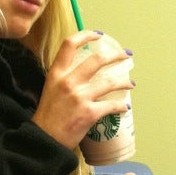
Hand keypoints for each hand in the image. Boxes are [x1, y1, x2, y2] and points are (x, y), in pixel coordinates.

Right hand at [31, 31, 133, 150]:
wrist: (45, 139)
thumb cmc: (48, 116)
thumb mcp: (51, 89)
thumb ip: (65, 78)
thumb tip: (84, 71)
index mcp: (57, 73)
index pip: (69, 45)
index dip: (85, 35)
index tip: (98, 35)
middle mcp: (68, 82)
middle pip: (97, 60)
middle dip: (116, 55)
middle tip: (125, 55)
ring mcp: (79, 97)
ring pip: (110, 82)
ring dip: (124, 81)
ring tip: (130, 83)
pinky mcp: (89, 113)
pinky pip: (111, 105)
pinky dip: (120, 106)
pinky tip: (124, 106)